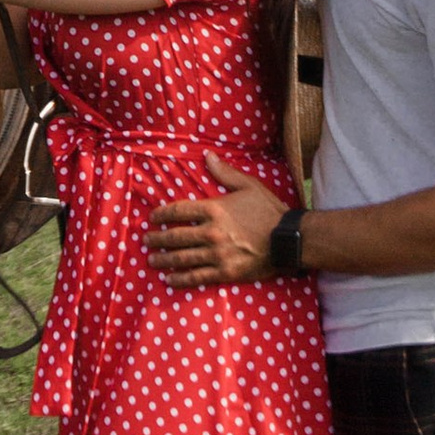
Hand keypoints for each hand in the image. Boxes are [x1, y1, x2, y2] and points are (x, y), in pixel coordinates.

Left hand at [146, 157, 280, 288]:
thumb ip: (225, 172)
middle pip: (175, 236)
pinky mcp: (225, 272)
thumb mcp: (248, 185)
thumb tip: (207, 155)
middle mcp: (211, 232)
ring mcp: (217, 254)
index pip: (178, 211)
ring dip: (163, 259)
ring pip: (182, 258)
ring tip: (151, 260)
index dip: (162, 214)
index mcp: (214, 209)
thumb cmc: (269, 210)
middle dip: (157, 239)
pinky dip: (180, 279)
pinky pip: (197, 277)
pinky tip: (169, 279)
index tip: (152, 218)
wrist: (289, 239)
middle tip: (145, 240)